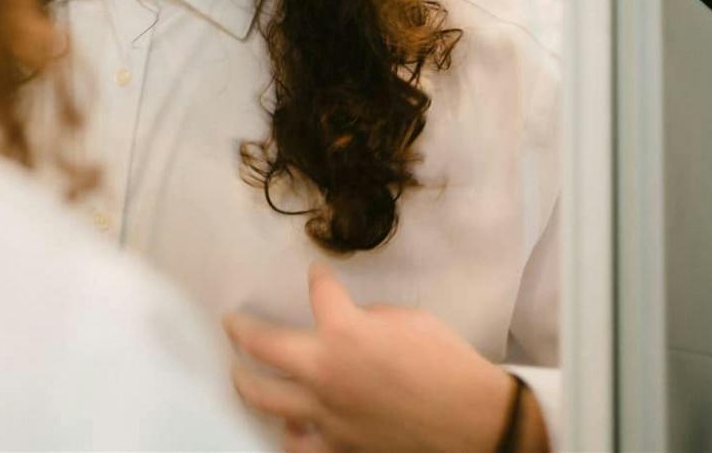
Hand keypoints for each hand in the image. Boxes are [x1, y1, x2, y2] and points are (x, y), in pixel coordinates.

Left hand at [222, 263, 546, 452]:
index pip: (318, 291)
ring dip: (246, 380)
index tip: (316, 276)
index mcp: (343, 331)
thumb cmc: (450, 367)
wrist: (479, 422)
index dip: (318, 279)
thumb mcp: (408, 321)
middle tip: (233, 324)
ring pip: (262, 397)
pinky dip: (287, 432)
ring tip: (241, 373)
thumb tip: (354, 323)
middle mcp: (324, 371)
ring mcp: (327, 412)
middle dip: (241, 330)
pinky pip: (299, 443)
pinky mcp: (340, 444)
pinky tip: (286, 424)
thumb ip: (368, 318)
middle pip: (259, 346)